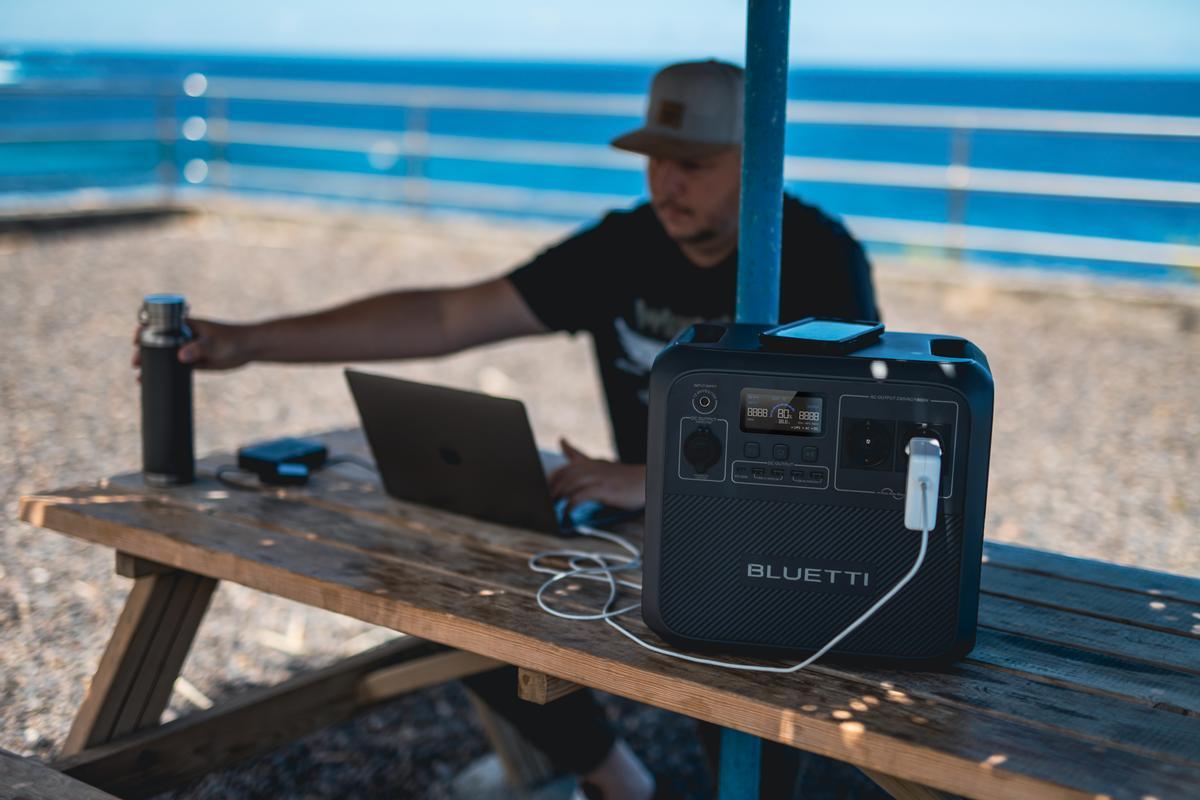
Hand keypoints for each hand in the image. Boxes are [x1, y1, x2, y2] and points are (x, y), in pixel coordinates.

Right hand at [131, 318, 253, 373]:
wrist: (249, 349)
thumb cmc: (232, 340)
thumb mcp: (213, 344)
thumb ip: (198, 348)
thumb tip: (180, 356)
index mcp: (186, 325)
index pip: (159, 324)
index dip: (145, 330)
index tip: (136, 339)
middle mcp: (184, 336)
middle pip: (158, 342)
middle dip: (144, 351)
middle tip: (136, 363)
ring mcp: (188, 349)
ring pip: (165, 356)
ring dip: (152, 364)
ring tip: (140, 376)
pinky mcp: (195, 363)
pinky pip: (176, 368)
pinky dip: (165, 373)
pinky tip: (154, 381)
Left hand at [547, 438, 645, 511]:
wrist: (645, 481)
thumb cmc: (622, 475)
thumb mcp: (599, 463)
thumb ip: (579, 456)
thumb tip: (562, 441)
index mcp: (588, 462)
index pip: (562, 468)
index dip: (550, 480)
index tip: (541, 491)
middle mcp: (591, 467)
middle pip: (563, 477)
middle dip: (551, 491)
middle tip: (544, 505)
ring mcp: (597, 477)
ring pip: (569, 485)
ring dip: (558, 498)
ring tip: (551, 510)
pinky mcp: (603, 489)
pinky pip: (581, 496)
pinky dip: (571, 506)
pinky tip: (566, 513)